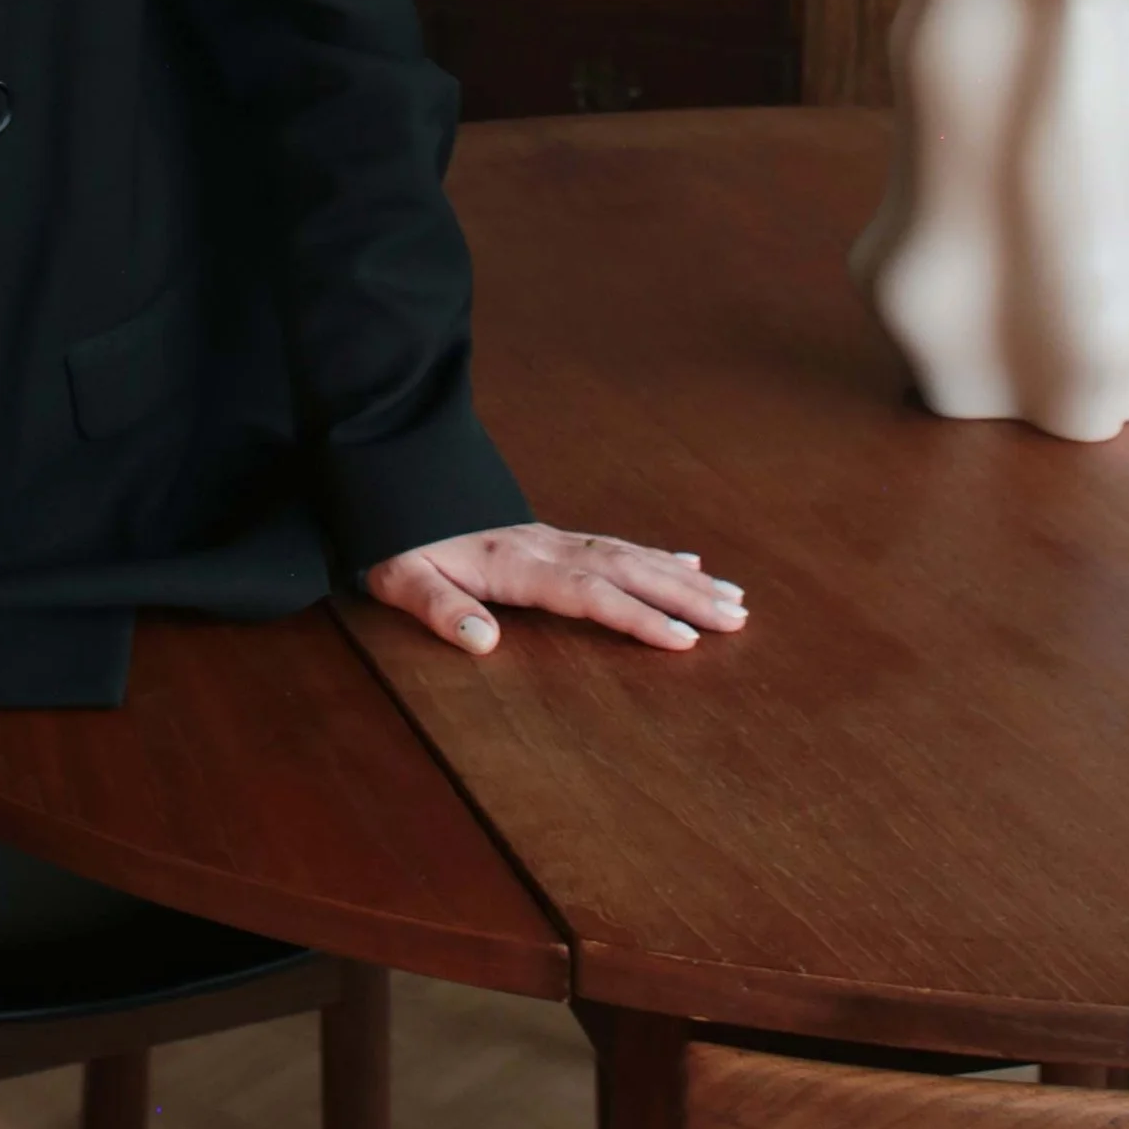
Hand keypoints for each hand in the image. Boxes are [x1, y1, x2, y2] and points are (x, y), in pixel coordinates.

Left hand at [368, 522, 746, 656]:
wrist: (389, 486)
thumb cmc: (395, 543)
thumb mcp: (401, 580)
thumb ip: (440, 609)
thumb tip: (485, 642)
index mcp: (515, 564)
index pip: (588, 594)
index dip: (636, 617)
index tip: (685, 639)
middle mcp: (545, 546)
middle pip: (627, 571)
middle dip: (685, 597)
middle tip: (739, 618)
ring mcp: (552, 538)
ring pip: (631, 555)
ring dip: (683, 578)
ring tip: (734, 599)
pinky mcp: (550, 536)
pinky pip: (616, 544)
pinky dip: (656, 555)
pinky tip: (686, 563)